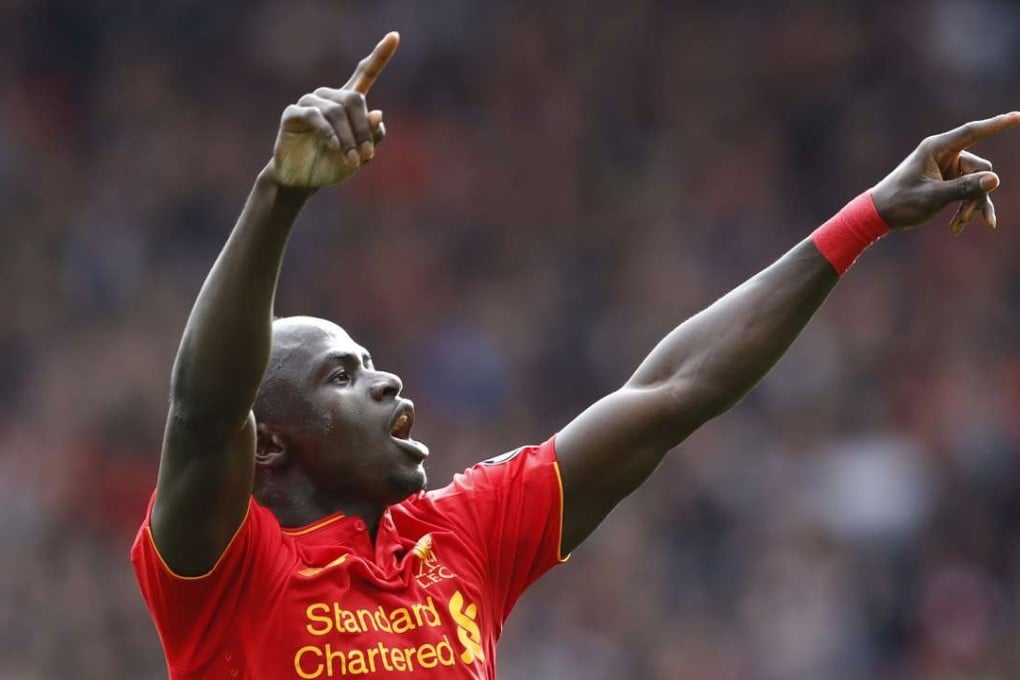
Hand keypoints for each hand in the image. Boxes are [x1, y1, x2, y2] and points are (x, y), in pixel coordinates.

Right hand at [268, 32, 399, 188]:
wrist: (304, 181)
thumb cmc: (332, 164)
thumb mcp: (360, 155)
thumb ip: (372, 136)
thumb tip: (378, 113)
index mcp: (348, 102)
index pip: (366, 73)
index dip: (380, 56)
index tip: (394, 36)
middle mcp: (330, 97)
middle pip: (354, 99)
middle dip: (363, 129)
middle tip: (365, 155)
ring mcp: (310, 102)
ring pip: (337, 111)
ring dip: (348, 138)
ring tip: (352, 160)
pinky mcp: (293, 113)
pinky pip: (316, 116)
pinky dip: (329, 134)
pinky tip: (335, 148)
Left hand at [871, 112, 1019, 234]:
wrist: (879, 215)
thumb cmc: (900, 202)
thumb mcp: (933, 197)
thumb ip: (964, 188)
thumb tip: (995, 179)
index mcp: (937, 148)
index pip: (973, 131)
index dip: (997, 124)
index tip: (1018, 117)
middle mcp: (945, 154)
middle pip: (980, 169)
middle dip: (976, 194)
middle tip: (963, 218)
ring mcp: (947, 168)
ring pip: (977, 184)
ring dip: (971, 205)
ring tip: (959, 225)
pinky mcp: (948, 181)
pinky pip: (968, 192)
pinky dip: (966, 209)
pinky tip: (960, 228)